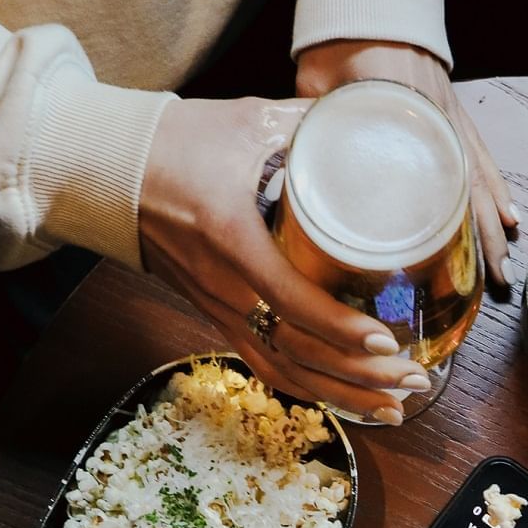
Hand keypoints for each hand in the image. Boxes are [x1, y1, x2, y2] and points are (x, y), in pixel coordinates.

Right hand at [139, 96, 422, 423]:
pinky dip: (310, 390)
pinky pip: (266, 366)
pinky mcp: (217, 317)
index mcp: (229, 236)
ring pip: (284, 369)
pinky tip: (347, 402)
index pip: (288, 298)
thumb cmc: (179, 142)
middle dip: (360, 376)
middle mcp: (222, 285)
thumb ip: (313, 122)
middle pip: (296, 351)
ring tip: (395, 409)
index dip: (338, 328)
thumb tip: (377, 118)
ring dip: (341, 396)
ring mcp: (218, 308)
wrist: (112, 172)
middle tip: (415, 381)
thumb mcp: (249, 122)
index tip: (384, 341)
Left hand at [296, 40, 518, 288]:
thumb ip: (311, 127)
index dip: (452, 225)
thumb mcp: (315, 85)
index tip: (458, 265)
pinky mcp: (454, 109)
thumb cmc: (335, 41)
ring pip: (481, 176)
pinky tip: (507, 214)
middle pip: (470, 189)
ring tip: (503, 263)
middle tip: (494, 283)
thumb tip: (298, 172)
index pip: (434, 177)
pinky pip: (482, 153)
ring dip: (494, 221)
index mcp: (404, 114)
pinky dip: (496, 186)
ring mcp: (450, 114)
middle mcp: (437, 118)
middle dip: (484, 239)